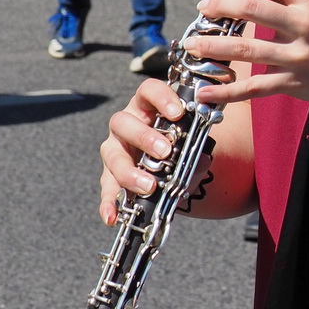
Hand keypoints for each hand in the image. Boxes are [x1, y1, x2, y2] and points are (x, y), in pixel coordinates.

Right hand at [99, 78, 197, 224]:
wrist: (170, 162)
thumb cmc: (178, 142)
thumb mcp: (190, 141)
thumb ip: (196, 150)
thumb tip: (202, 161)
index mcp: (147, 106)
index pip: (148, 91)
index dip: (162, 98)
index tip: (178, 113)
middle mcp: (126, 124)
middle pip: (123, 123)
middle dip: (144, 137)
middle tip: (165, 151)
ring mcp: (115, 149)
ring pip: (112, 155)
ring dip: (129, 171)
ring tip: (149, 185)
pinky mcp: (110, 174)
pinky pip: (106, 188)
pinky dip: (108, 203)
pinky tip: (112, 217)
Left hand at [183, 0, 308, 114]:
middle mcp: (304, 24)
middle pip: (250, 9)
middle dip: (218, 6)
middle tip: (203, 7)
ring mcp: (297, 56)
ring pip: (244, 48)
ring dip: (212, 45)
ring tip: (192, 43)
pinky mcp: (292, 82)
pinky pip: (252, 88)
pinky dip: (225, 91)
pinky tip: (205, 91)